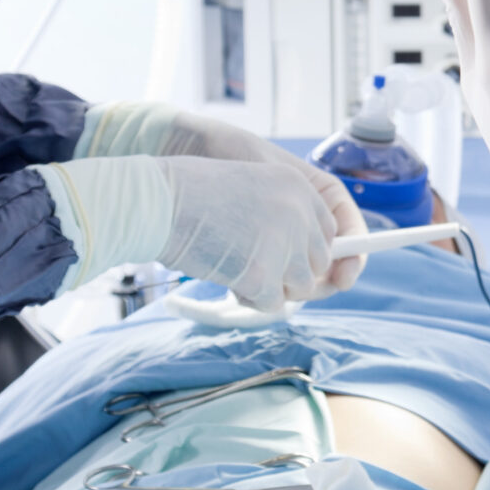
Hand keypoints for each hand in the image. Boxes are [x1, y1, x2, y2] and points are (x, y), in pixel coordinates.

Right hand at [152, 112, 368, 289]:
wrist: (161, 200)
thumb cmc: (193, 195)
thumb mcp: (251, 192)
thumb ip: (282, 219)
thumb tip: (306, 270)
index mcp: (299, 187)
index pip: (328, 230)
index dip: (313, 252)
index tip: (298, 265)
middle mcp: (300, 212)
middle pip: (319, 263)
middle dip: (293, 274)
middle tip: (259, 272)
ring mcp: (285, 242)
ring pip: (300, 286)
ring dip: (272, 287)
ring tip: (238, 272)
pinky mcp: (264, 273)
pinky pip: (273, 303)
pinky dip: (252, 299)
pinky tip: (229, 281)